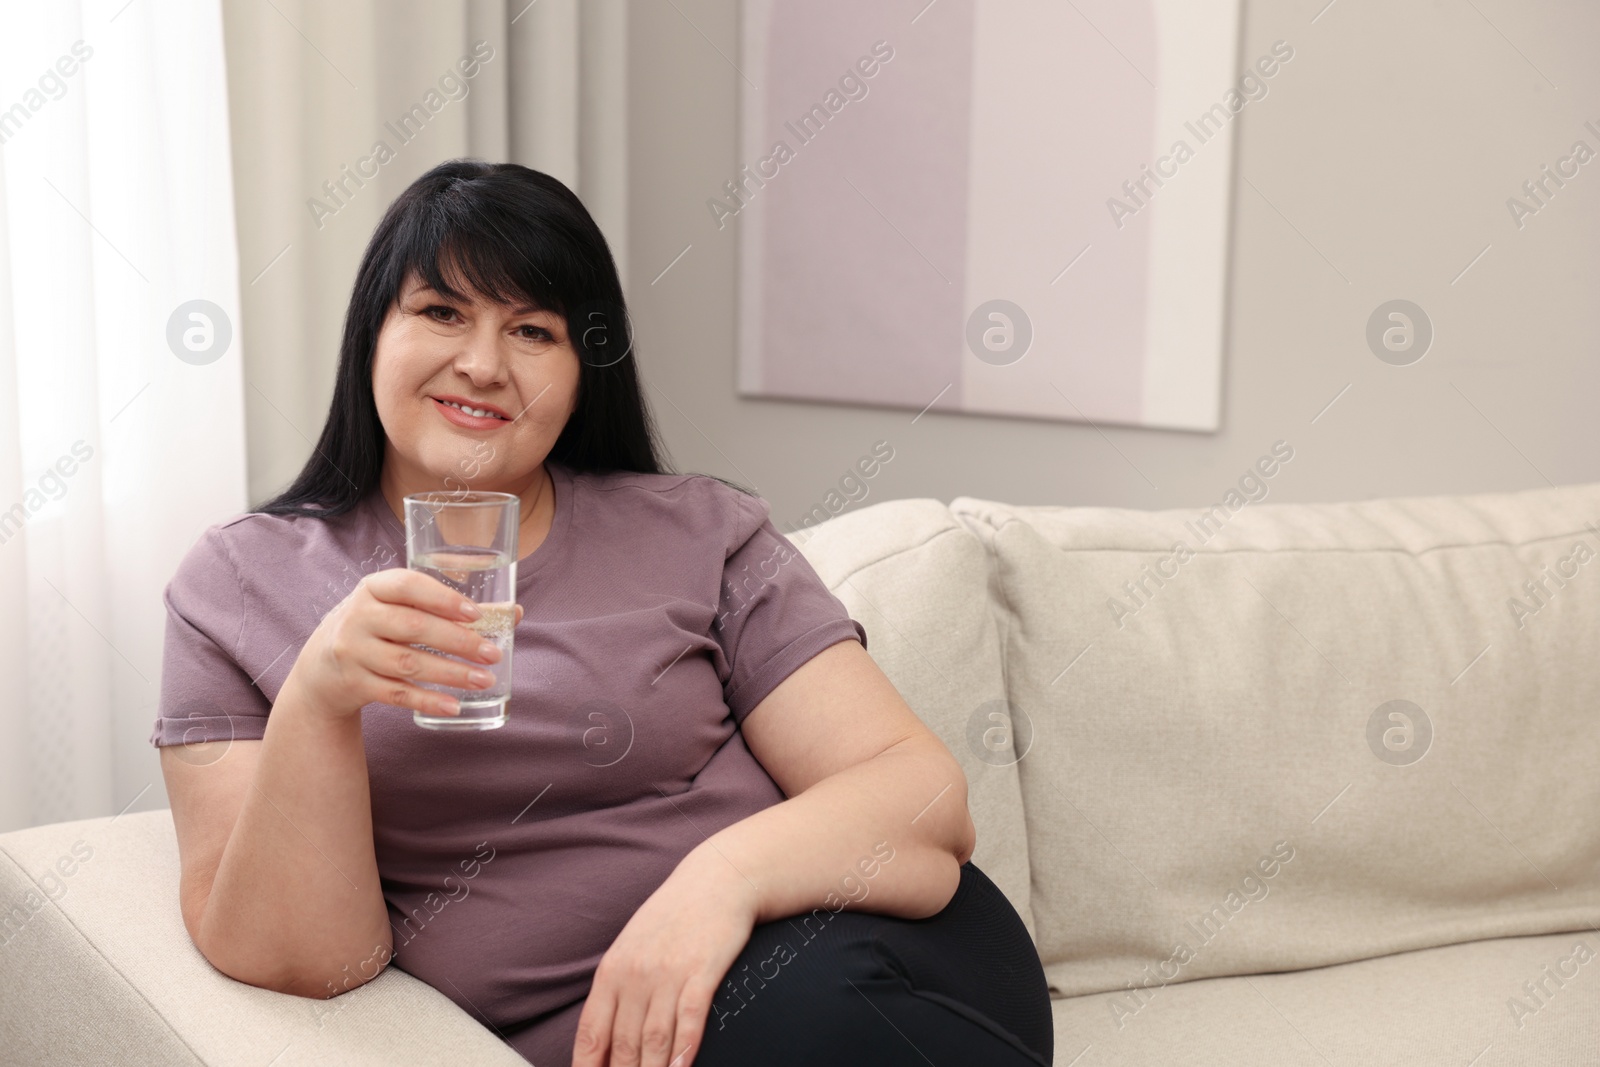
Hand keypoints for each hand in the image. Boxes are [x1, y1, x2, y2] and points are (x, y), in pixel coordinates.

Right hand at [282, 568, 524, 722]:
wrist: (322, 668)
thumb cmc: (377, 628)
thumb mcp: (400, 609)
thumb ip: (448, 608)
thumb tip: (513, 612)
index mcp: (372, 589)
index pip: (406, 585)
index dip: (441, 598)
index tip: (475, 613)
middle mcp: (358, 617)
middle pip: (412, 628)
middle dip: (457, 641)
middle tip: (493, 654)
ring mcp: (353, 652)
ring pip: (407, 663)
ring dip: (450, 674)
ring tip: (484, 680)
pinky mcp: (354, 684)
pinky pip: (396, 694)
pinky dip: (427, 701)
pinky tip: (454, 705)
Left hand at [573, 850, 759, 1066]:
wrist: (716, 879)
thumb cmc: (673, 917)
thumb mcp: (632, 947)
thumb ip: (618, 989)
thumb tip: (604, 1038)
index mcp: (612, 971)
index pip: (591, 1033)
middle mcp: (635, 974)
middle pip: (623, 1045)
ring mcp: (669, 972)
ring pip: (654, 1039)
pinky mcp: (702, 970)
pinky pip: (690, 1017)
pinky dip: (685, 1049)